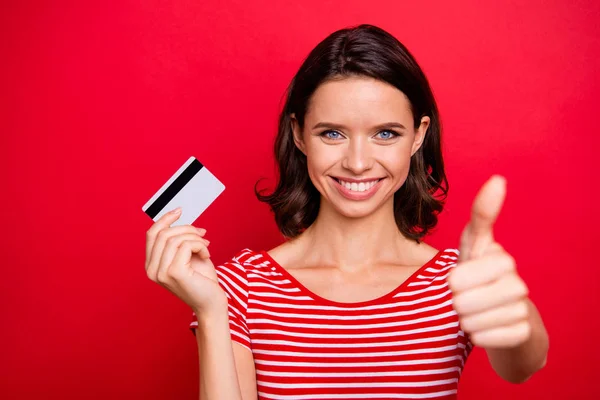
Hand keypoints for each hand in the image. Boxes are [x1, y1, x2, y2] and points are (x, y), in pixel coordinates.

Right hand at [145, 208, 225, 314]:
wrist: (212, 302)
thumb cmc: (202, 280)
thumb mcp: (188, 254)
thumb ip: (179, 239)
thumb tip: (178, 215)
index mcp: (151, 265)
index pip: (152, 234)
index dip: (165, 219)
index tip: (180, 210)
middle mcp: (152, 270)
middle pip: (164, 233)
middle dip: (187, 229)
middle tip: (202, 234)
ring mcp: (161, 273)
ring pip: (175, 238)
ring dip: (195, 238)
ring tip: (205, 247)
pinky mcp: (174, 273)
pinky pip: (186, 245)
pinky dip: (200, 245)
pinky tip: (207, 255)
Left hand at [448, 175, 530, 348]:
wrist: (506, 320)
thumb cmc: (481, 278)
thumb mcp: (473, 246)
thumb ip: (481, 216)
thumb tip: (499, 179)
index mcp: (499, 257)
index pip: (459, 273)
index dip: (456, 279)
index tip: (460, 279)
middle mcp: (515, 279)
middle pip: (459, 298)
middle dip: (456, 301)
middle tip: (467, 297)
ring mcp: (521, 306)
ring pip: (470, 320)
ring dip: (466, 321)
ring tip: (477, 312)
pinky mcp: (523, 332)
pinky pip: (482, 338)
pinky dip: (477, 337)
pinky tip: (487, 327)